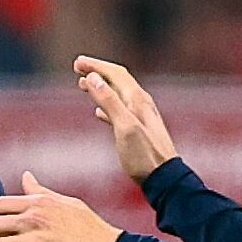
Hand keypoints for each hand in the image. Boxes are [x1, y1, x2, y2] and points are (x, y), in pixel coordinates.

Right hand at [74, 55, 177, 183]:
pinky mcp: (138, 130)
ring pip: (117, 95)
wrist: (163, 178)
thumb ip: (109, 101)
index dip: (96, 66)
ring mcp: (140, 117)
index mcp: (137, 100)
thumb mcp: (124, 127)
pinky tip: (98, 113)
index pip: (115, 74)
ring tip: (83, 85)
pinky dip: (106, 107)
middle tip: (77, 68)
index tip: (77, 63)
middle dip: (97, 72)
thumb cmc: (144, 156)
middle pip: (117, 81)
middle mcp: (141, 104)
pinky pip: (120, 111)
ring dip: (100, 88)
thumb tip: (93, 77)